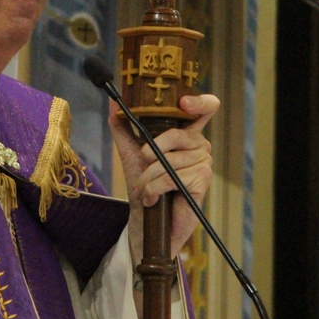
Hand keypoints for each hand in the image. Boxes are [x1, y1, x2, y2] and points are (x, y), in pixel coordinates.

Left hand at [111, 93, 218, 262]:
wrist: (147, 217)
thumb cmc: (145, 183)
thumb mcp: (131, 151)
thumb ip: (124, 127)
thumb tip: (113, 104)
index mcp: (186, 132)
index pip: (205, 108)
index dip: (199, 101)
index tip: (183, 103)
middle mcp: (200, 144)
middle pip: (177, 134)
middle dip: (151, 151)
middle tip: (142, 162)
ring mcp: (204, 162)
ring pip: (170, 160)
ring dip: (149, 176)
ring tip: (145, 188)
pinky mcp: (203, 180)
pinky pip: (171, 178)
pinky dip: (154, 189)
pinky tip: (152, 198)